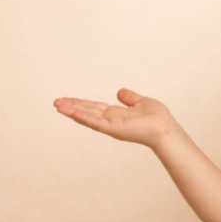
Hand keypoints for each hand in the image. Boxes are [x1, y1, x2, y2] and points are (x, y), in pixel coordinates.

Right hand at [54, 88, 177, 148]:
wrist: (165, 127)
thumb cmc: (156, 117)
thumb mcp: (140, 101)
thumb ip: (129, 97)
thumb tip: (120, 92)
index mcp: (114, 114)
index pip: (93, 107)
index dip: (79, 103)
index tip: (66, 99)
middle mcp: (110, 120)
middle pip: (86, 111)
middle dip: (71, 107)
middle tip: (55, 102)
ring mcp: (110, 125)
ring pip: (87, 117)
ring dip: (72, 111)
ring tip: (58, 106)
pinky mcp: (113, 129)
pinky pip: (95, 122)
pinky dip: (84, 117)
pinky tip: (72, 112)